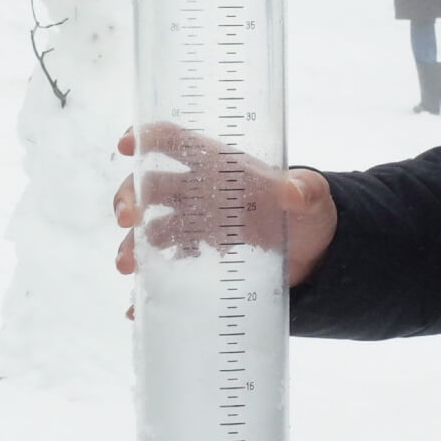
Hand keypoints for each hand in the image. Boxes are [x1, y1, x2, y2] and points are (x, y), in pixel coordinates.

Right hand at [111, 123, 337, 291]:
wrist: (313, 250)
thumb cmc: (307, 212)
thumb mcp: (312, 200)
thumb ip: (306, 191)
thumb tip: (293, 191)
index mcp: (220, 164)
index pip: (177, 140)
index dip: (148, 136)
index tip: (126, 145)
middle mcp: (200, 188)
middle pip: (150, 184)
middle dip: (129, 197)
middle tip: (127, 220)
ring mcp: (196, 220)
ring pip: (151, 225)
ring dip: (133, 243)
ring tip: (128, 266)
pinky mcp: (200, 249)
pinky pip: (167, 259)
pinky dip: (151, 277)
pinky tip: (139, 303)